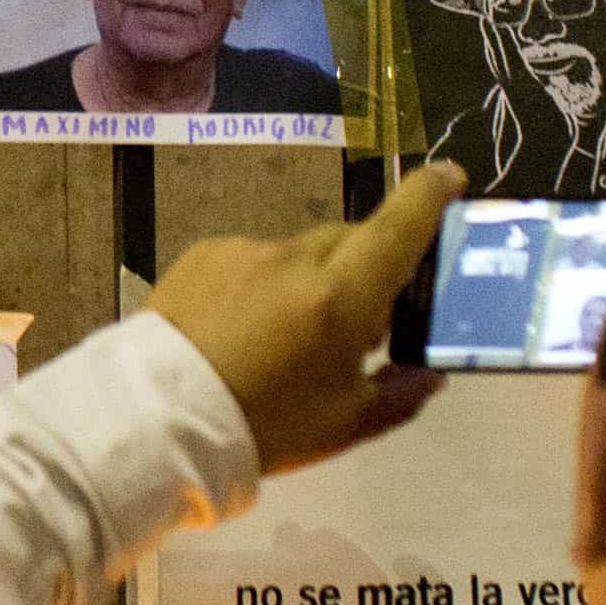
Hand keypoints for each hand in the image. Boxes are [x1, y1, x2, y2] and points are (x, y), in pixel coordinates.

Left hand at [149, 159, 468, 476]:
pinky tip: (239, 331)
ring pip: (299, 254)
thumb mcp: (344, 425)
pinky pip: (252, 260)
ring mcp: (246, 251)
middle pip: (351, 241)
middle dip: (364, 268)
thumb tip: (430, 373)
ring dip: (308, 281)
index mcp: (342, 297)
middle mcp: (297, 259)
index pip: (399, 227)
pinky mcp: (204, 254)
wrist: (155, 421)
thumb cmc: (264, 426)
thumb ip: (398, 395)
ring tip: (285, 338)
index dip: (430, 197)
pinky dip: (260, 286)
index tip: (450, 177)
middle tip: (358, 320)